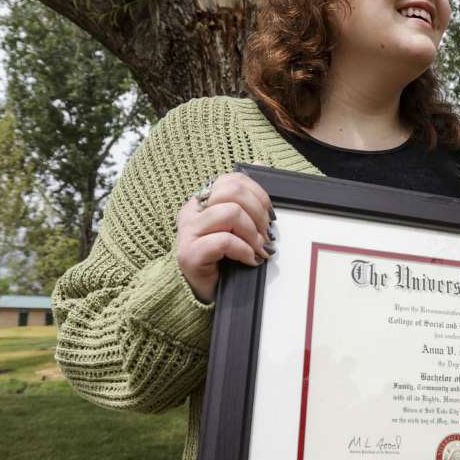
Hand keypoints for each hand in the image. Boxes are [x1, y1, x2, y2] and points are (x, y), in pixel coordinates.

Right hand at [176, 172, 275, 301]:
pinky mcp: (189, 254)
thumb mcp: (238, 225)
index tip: (271, 217)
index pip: (233, 180)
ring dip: (253, 233)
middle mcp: (192, 211)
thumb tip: (261, 164)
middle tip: (267, 235)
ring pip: (230, 213)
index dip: (259, 195)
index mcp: (203, 200)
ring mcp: (188, 232)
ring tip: (259, 249)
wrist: (203, 294)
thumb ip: (247, 198)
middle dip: (258, 213)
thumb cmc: (223, 258)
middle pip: (232, 191)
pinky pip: (224, 241)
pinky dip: (243, 250)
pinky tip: (250, 260)